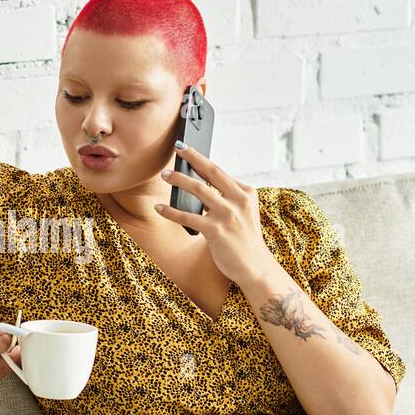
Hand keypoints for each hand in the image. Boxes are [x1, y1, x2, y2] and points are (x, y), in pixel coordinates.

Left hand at [157, 143, 272, 286]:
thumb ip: (227, 199)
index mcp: (246, 194)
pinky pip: (188, 217)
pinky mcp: (216, 230)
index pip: (220, 172)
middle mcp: (239, 201)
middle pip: (211, 173)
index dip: (202, 159)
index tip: (188, 149)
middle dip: (193, 158)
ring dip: (179, 180)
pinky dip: (171, 211)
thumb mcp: (243, 213)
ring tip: (165, 175)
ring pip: (199, 190)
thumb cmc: (245, 240)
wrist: (255, 267)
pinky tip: (160, 208)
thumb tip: (199, 186)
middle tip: (178, 148)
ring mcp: (228, 215)